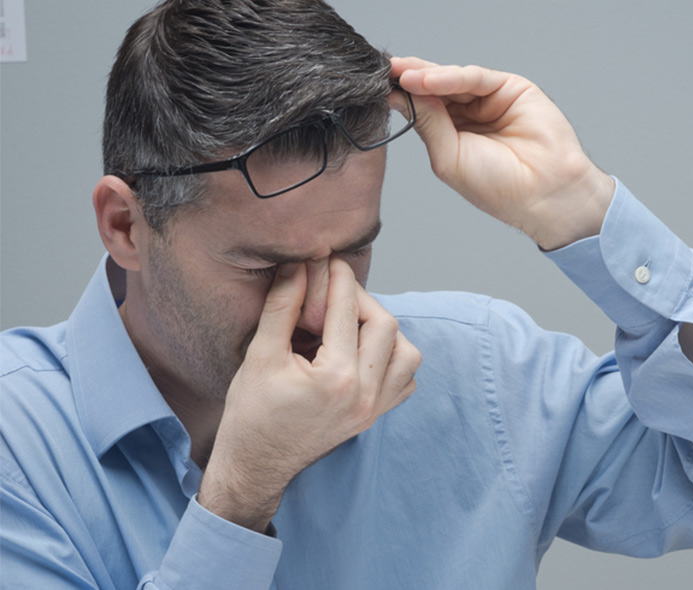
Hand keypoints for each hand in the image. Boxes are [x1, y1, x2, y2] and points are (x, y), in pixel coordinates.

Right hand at [197, 258, 418, 531]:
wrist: (255, 466)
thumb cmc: (250, 414)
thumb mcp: (259, 356)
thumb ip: (282, 307)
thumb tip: (298, 266)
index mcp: (336, 378)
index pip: (346, 311)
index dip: (337, 279)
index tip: (328, 260)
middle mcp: (365, 395)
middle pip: (385, 326)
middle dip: (360, 301)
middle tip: (334, 293)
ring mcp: (375, 409)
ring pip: (406, 353)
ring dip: (384, 330)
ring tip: (350, 324)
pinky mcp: (375, 417)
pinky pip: (405, 380)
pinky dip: (392, 359)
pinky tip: (362, 353)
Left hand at [391, 57, 615, 250]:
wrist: (544, 192)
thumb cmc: (499, 187)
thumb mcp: (448, 157)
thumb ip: (427, 123)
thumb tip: (398, 96)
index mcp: (455, 134)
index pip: (424, 107)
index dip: (402, 96)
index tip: (376, 86)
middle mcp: (472, 114)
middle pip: (436, 88)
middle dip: (409, 78)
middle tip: (384, 70)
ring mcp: (491, 99)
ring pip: (453, 79)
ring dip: (426, 76)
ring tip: (402, 76)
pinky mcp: (511, 88)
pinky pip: (476, 77)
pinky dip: (450, 76)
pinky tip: (427, 80)